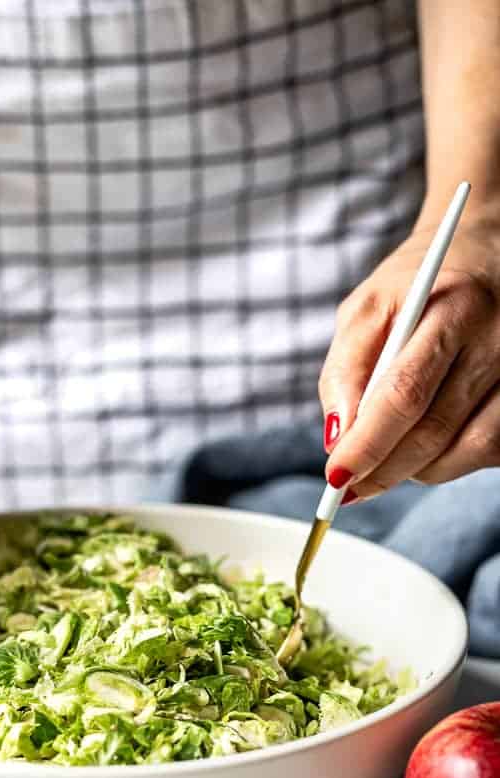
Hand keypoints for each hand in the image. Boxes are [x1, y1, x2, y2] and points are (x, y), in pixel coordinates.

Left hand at [319, 216, 499, 501]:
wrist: (490, 250)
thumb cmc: (419, 283)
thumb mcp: (369, 306)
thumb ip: (345, 369)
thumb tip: (337, 438)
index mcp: (455, 307)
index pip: (404, 394)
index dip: (367, 443)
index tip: (336, 474)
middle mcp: (498, 339)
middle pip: (435, 430)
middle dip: (384, 469)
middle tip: (349, 486)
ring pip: (468, 451)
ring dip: (417, 471)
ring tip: (386, 463)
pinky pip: (491, 450)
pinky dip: (451, 461)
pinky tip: (427, 447)